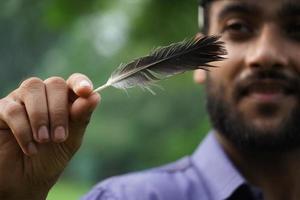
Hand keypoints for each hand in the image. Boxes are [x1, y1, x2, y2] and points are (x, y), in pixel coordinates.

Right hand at [0, 73, 99, 199]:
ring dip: (41, 117)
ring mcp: (21, 99)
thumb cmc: (50, 158)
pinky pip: (13, 109)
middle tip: (59, 137)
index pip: (74, 81)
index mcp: (64, 100)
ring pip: (33, 88)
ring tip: (44, 141)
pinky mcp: (1, 110)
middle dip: (59, 110)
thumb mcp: (71, 140)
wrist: (25, 181)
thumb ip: (81, 118)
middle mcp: (43, 95)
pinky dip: (24, 130)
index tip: (86, 91)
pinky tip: (30, 148)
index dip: (80, 82)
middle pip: (55, 83)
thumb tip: (95, 96)